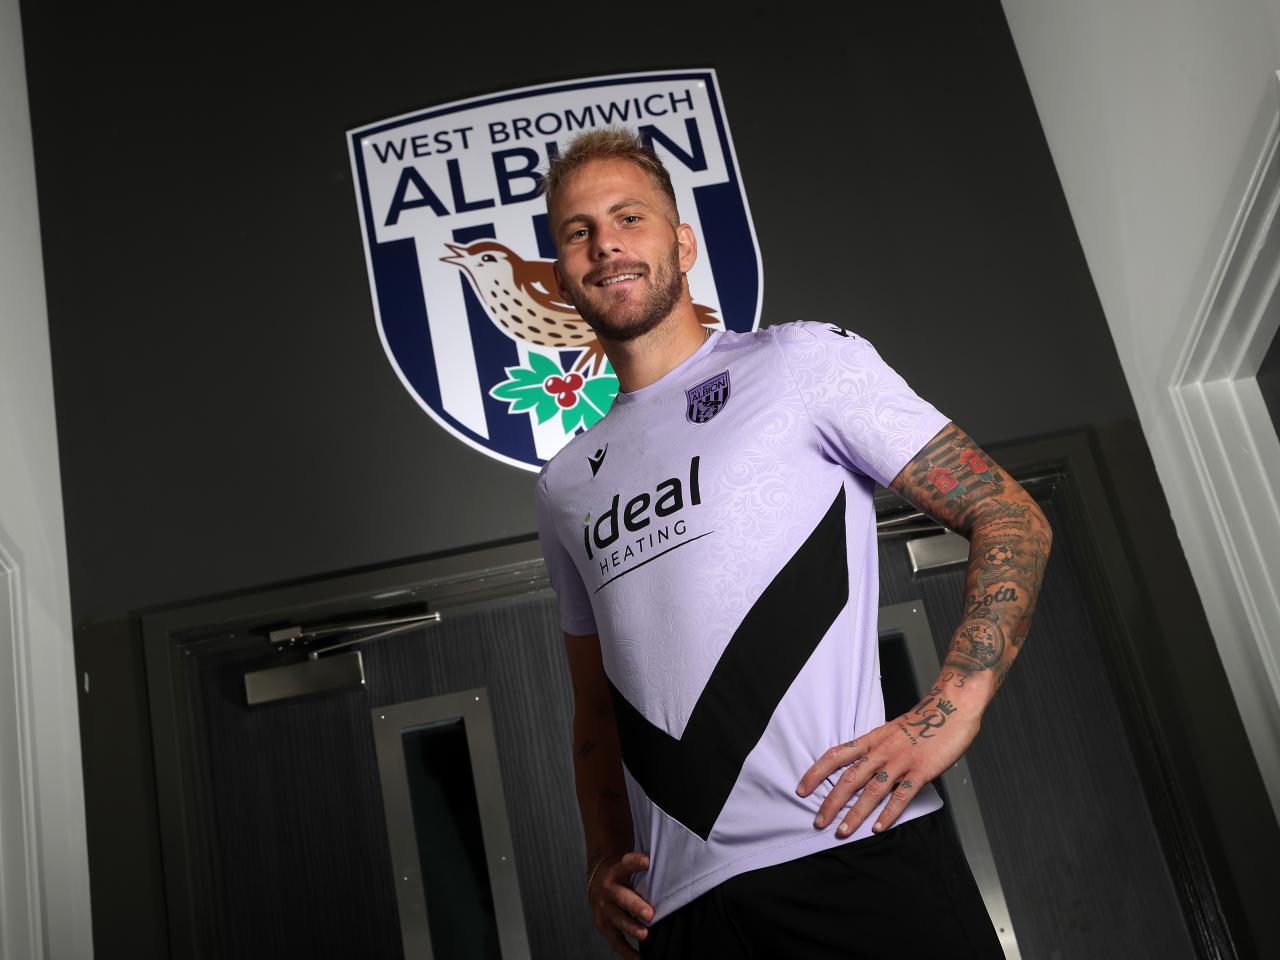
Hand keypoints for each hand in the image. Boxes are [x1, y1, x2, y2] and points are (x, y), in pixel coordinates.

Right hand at [588, 851, 653, 957]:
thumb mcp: (627, 865)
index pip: (626, 863)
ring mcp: (604, 909)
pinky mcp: (603, 925)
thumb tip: (674, 867)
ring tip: (645, 935)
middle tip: (650, 914)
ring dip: (632, 928)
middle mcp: (609, 889)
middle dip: (636, 906)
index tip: (648, 861)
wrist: (596, 881)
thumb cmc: (621, 875)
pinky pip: (616, 941)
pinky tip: (639, 958)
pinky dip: (627, 952)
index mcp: (617, 871)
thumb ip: (643, 868)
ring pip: (618, 920)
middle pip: (622, 897)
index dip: (636, 862)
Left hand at [796, 685, 982, 836]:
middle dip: (831, 801)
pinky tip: (878, 827)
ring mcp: (901, 761)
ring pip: (872, 790)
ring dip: (855, 812)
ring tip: (842, 831)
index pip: (836, 755)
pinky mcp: (921, 771)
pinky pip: (902, 796)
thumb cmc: (924, 721)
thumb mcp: (891, 731)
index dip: (816, 773)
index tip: (801, 789)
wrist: (951, 707)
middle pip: (849, 777)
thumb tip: (864, 770)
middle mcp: (882, 750)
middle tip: (818, 820)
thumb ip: (877, 750)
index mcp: (872, 739)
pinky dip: (889, 813)